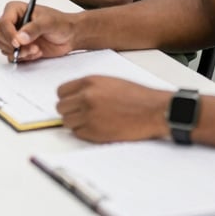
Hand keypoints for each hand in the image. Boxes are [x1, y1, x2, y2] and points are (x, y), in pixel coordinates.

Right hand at [0, 2, 77, 61]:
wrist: (70, 36)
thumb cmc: (61, 23)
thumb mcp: (48, 22)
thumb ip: (34, 28)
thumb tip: (20, 37)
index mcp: (16, 10)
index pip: (3, 22)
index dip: (8, 34)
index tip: (17, 43)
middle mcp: (13, 22)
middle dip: (12, 44)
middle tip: (27, 47)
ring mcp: (15, 36)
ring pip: (3, 46)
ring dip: (19, 52)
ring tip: (35, 49)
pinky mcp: (19, 48)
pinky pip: (11, 56)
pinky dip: (22, 57)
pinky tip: (35, 53)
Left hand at [56, 76, 170, 142]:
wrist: (153, 111)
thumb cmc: (137, 97)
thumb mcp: (109, 82)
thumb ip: (89, 87)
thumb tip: (74, 96)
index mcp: (89, 82)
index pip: (61, 91)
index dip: (67, 98)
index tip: (72, 103)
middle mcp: (86, 97)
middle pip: (61, 107)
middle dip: (70, 111)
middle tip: (81, 114)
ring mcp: (89, 115)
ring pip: (67, 121)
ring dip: (76, 123)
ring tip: (91, 122)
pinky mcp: (94, 131)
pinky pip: (77, 133)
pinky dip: (84, 133)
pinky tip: (98, 128)